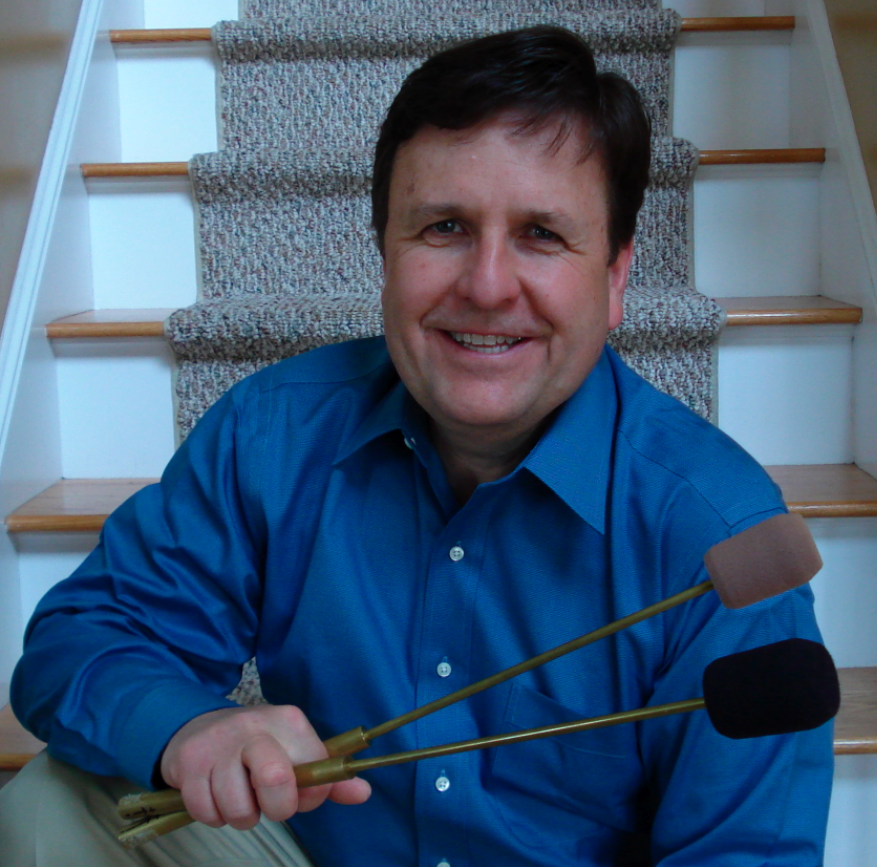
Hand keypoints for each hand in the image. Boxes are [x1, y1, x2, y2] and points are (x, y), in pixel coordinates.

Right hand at [159, 704, 370, 829]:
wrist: (200, 728)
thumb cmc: (257, 747)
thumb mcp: (294, 751)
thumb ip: (327, 776)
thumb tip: (363, 793)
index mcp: (289, 721)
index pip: (316, 770)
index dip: (309, 796)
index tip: (297, 793)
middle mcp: (256, 726)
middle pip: (276, 779)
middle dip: (275, 808)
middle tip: (267, 803)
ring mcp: (220, 743)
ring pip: (237, 807)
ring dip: (240, 816)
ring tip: (239, 798)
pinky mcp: (190, 762)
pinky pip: (205, 811)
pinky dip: (211, 815)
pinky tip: (215, 797)